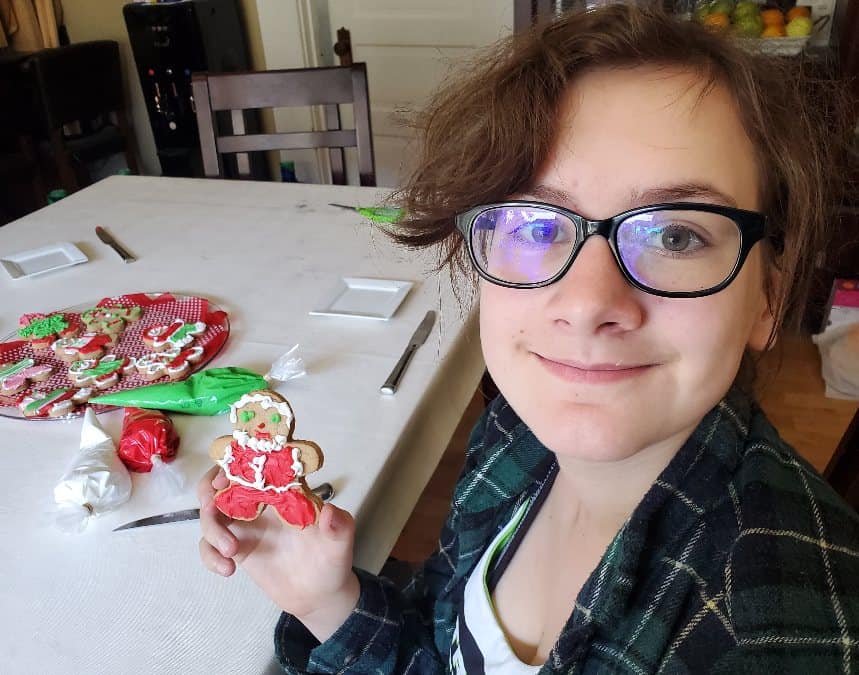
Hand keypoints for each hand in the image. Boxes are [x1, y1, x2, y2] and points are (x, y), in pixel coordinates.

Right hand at [197, 466, 359, 640]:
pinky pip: (209, 546)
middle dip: (209, 487)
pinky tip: (228, 569)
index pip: (258, 465)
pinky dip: (210, 555)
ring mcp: (245, 525)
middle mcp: (260, 503)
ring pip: (211, 513)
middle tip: (212, 505)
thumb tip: (330, 511)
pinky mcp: (236, 548)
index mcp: (284, 491)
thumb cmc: (331, 559)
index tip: (227, 473)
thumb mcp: (341, 542)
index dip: (238, 461)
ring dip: (212, 528)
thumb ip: (339, 526)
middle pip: (223, 482)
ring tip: (231, 551)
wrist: (318, 594)